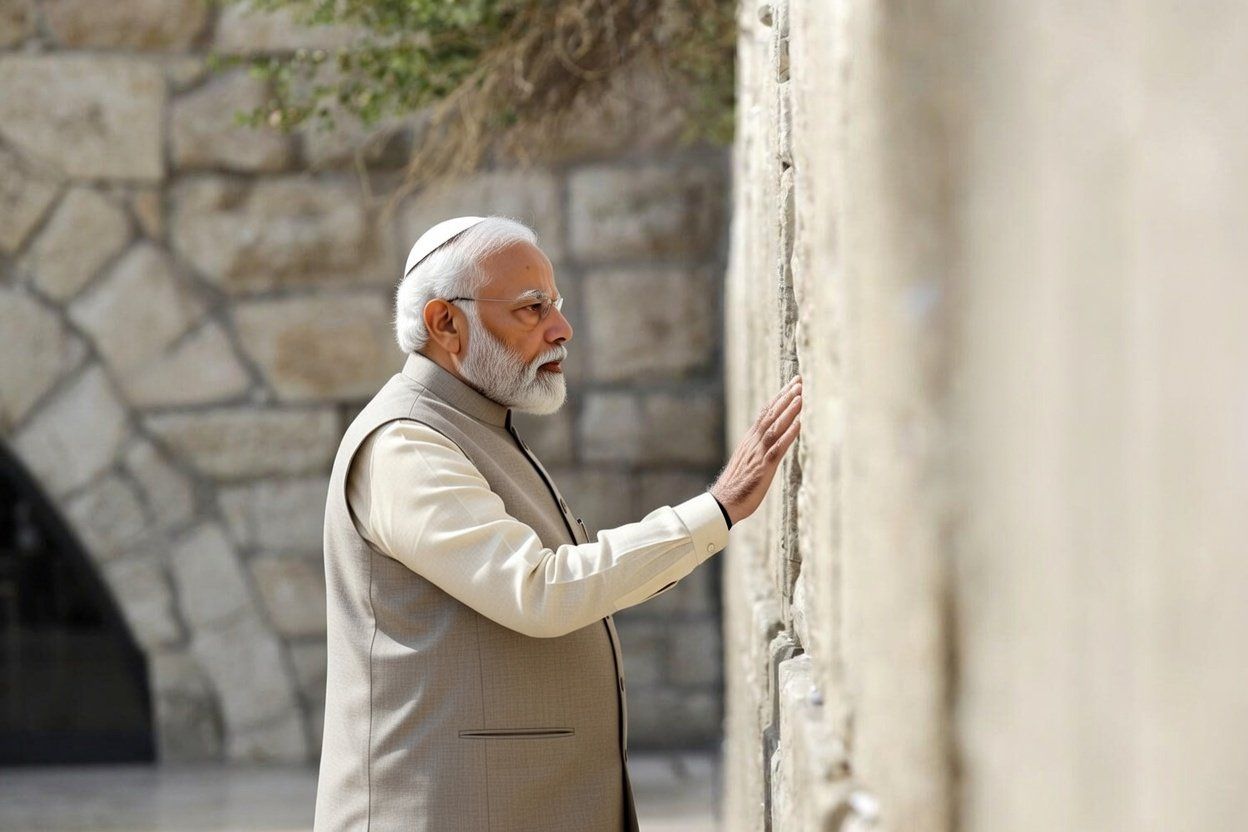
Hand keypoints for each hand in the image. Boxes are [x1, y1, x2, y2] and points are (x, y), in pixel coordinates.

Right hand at [709, 374, 802, 525]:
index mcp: (750, 440)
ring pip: (774, 426)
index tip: (791, 385)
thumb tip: (769, 441)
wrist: (723, 502)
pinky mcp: (764, 467)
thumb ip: (758, 449)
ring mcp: (758, 453)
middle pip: (771, 414)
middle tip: (798, 380)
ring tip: (800, 395)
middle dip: (786, 396)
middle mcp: (753, 442)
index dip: (779, 398)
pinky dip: (788, 434)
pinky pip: (778, 447)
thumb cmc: (736, 485)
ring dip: (788, 410)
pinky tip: (799, 424)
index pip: (765, 413)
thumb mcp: (748, 461)